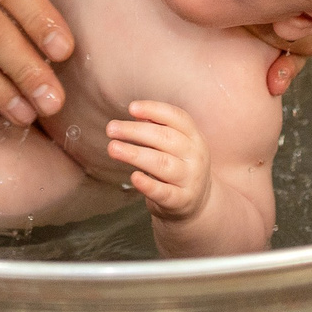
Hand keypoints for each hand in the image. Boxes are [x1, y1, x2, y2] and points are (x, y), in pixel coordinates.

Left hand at [108, 100, 208, 219]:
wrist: (200, 203)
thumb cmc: (179, 167)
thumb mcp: (176, 146)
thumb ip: (159, 130)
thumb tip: (136, 115)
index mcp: (194, 137)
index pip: (177, 117)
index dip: (154, 110)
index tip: (131, 108)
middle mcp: (195, 156)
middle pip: (165, 138)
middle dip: (135, 131)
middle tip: (111, 129)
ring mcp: (190, 179)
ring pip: (162, 163)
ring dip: (135, 154)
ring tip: (113, 148)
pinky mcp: (182, 201)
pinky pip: (164, 192)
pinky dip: (148, 185)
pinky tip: (134, 177)